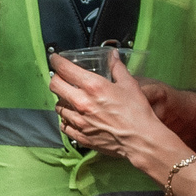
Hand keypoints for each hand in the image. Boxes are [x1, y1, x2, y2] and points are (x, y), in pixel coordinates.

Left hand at [48, 52, 170, 168]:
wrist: (140, 140)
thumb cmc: (137, 113)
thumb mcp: (129, 84)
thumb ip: (118, 68)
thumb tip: (113, 56)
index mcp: (93, 86)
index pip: (64, 69)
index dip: (57, 61)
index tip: (56, 60)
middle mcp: (81, 103)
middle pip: (54, 86)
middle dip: (56, 78)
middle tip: (61, 77)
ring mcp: (79, 121)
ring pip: (58, 106)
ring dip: (62, 100)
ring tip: (71, 99)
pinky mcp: (80, 136)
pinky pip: (64, 125)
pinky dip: (66, 119)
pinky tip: (74, 117)